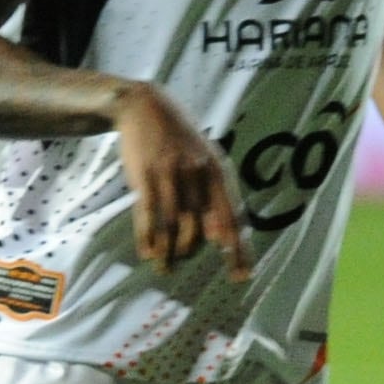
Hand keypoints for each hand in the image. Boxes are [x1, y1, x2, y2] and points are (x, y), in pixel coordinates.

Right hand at [113, 84, 247, 277]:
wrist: (145, 106)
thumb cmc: (179, 139)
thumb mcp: (205, 158)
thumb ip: (215, 194)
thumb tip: (221, 236)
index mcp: (217, 172)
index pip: (232, 218)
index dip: (237, 250)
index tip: (240, 276)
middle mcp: (197, 175)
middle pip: (200, 227)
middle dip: (192, 252)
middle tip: (183, 263)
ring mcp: (169, 176)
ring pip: (173, 227)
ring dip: (168, 252)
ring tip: (164, 267)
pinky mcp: (144, 177)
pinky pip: (148, 216)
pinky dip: (148, 239)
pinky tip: (148, 253)